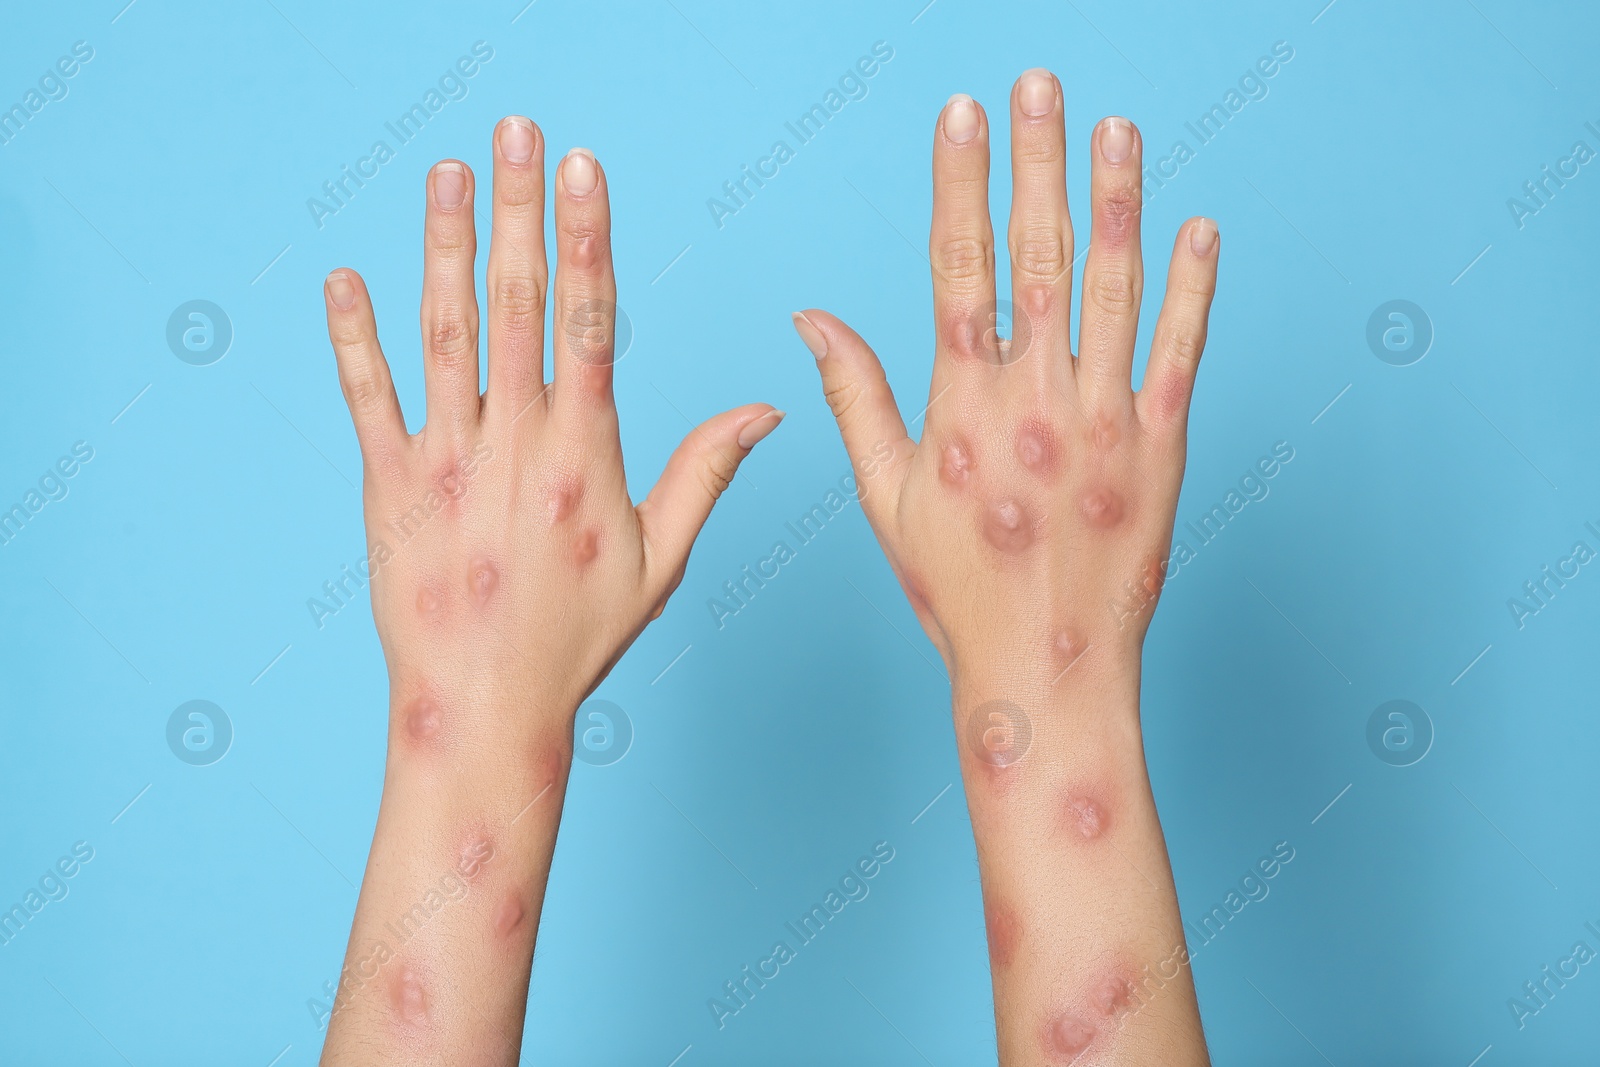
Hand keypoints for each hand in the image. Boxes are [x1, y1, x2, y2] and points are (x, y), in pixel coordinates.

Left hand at [319, 117, 779, 1063]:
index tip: (582, 170)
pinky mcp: (389, 487)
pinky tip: (344, 279)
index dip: (587, 237)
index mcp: (585, 453)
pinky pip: (368, 399)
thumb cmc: (578, 636)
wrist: (484, 704)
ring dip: (445, 247)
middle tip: (517, 133)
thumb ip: (708, 470)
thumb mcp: (661, 557)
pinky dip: (355, 338)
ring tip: (446, 174)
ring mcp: (447, 461)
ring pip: (446, 334)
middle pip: (520, 304)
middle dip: (520, 210)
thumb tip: (769, 406)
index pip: (591, 321)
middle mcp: (515, 443)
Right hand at [794, 70, 1216, 1064]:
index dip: (960, 184)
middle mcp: (1035, 400)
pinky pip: (1180, 354)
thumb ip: (854, 397)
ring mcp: (1104, 421)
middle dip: (1037, 162)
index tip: (961, 116)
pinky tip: (1197, 227)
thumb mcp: (887, 496)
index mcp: (963, 406)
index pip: (958, 268)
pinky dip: (1192, 289)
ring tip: (1116, 128)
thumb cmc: (956, 590)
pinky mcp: (1162, 450)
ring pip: (1112, 289)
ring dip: (1116, 201)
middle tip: (1040, 84)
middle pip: (1037, 257)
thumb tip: (810, 317)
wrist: (1045, 667)